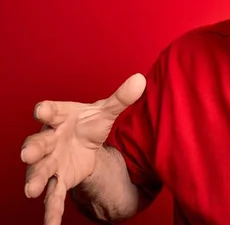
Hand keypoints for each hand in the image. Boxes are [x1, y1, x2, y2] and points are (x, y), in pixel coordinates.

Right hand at [21, 73, 145, 224]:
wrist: (84, 142)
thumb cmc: (87, 123)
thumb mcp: (105, 111)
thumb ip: (121, 98)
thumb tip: (140, 79)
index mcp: (59, 117)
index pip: (50, 112)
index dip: (46, 111)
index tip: (42, 110)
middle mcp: (49, 140)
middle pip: (37, 144)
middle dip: (33, 149)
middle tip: (27, 155)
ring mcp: (50, 162)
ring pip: (39, 171)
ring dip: (34, 180)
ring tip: (31, 191)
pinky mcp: (59, 180)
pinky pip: (54, 196)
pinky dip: (52, 212)